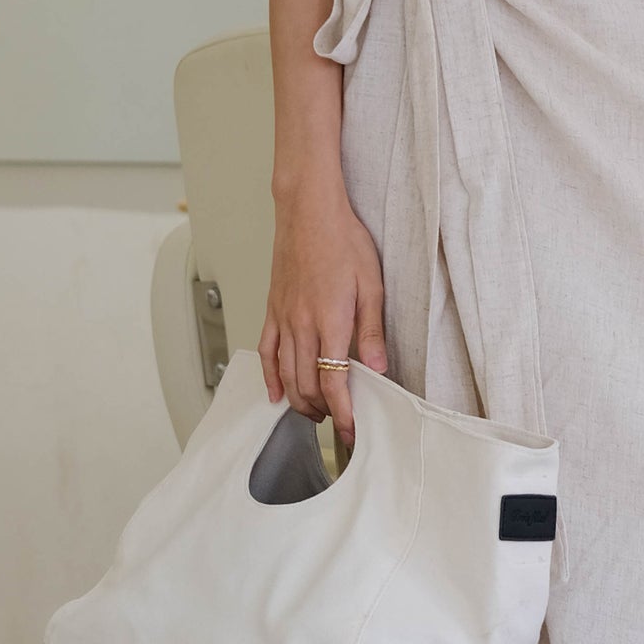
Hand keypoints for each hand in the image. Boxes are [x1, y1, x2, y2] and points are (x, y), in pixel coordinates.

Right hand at [260, 179, 389, 444]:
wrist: (309, 211)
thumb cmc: (343, 240)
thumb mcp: (371, 284)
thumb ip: (371, 330)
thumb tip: (377, 367)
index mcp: (330, 321)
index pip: (333, 382)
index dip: (344, 414)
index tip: (352, 431)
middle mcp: (302, 326)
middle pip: (307, 385)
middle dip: (324, 412)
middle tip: (340, 422)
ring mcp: (283, 319)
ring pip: (285, 374)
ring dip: (300, 401)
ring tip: (316, 414)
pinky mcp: (273, 310)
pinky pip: (266, 351)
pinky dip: (269, 377)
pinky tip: (275, 394)